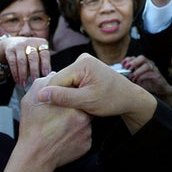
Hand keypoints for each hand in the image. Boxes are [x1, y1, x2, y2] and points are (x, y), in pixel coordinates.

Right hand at [0, 36, 50, 87]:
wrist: (12, 43)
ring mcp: (19, 46)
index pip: (44, 54)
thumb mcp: (39, 53)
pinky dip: (15, 73)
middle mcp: (30, 43)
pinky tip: (17, 80)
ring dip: (23, 74)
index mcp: (41, 43)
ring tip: (24, 84)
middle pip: (33, 57)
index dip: (45, 64)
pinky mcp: (10, 50)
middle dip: (34, 70)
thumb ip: (43, 63)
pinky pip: (13, 62)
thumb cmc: (30, 52)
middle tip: (34, 80)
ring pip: (21, 61)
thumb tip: (48, 76)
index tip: (45, 74)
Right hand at [2, 74, 91, 171]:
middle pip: (81, 106)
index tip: (59, 102)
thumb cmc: (32, 128)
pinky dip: (76, 135)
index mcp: (72, 103)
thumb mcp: (31, 98)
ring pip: (83, 121)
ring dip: (74, 122)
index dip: (66, 95)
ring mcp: (87, 131)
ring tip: (59, 127)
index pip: (74, 91)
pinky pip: (84, 135)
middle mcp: (83, 115)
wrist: (35, 156)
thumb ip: (44, 83)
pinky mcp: (87, 144)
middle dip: (72, 108)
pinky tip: (64, 137)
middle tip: (58, 116)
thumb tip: (54, 75)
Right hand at [38, 54, 157, 132]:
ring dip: (67, 95)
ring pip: (64, 83)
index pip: (55, 80)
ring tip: (77, 105)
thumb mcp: (87, 101)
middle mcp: (81, 59)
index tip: (55, 111)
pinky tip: (80, 101)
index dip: (53, 97)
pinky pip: (71, 82)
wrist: (130, 98)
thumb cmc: (112, 99)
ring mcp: (83, 63)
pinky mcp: (85, 70)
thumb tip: (41, 95)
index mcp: (82, 63)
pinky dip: (73, 93)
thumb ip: (63, 97)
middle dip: (61, 95)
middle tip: (70, 109)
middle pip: (59, 80)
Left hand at [124, 56, 171, 106]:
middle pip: (142, 58)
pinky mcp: (157, 75)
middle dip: (133, 62)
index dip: (128, 60)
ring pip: (146, 65)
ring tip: (132, 77)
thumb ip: (130, 76)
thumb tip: (120, 77)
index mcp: (142, 63)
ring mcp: (153, 69)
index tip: (122, 64)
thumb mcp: (136, 79)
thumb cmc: (147, 83)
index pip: (135, 58)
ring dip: (138, 71)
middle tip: (127, 68)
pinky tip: (138, 81)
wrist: (160, 90)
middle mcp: (148, 64)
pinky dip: (142, 77)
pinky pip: (150, 73)